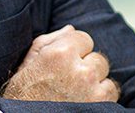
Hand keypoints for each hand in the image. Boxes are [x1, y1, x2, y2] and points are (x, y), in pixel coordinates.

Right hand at [1, 24, 120, 102]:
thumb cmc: (23, 94)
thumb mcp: (29, 62)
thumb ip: (51, 40)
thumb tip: (71, 29)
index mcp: (60, 53)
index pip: (84, 38)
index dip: (75, 49)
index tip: (66, 61)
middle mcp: (80, 70)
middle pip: (97, 58)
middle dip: (86, 66)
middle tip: (69, 79)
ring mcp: (93, 91)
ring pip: (106, 76)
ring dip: (96, 82)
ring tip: (77, 92)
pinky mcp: (100, 107)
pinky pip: (112, 93)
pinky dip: (102, 97)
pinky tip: (85, 100)